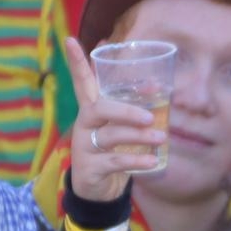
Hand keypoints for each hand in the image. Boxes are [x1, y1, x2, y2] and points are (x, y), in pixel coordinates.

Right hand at [66, 37, 162, 201]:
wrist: (99, 191)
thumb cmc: (112, 152)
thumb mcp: (122, 129)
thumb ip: (134, 109)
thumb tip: (156, 85)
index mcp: (91, 111)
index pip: (81, 83)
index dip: (76, 63)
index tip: (69, 39)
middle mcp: (84, 125)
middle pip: (99, 109)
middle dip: (125, 110)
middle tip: (151, 117)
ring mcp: (84, 147)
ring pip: (111, 136)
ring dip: (138, 136)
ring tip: (161, 138)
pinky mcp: (90, 168)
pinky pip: (116, 161)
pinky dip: (136, 160)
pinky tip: (152, 161)